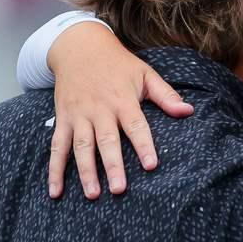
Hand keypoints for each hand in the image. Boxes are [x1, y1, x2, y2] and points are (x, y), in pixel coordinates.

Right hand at [47, 22, 192, 198]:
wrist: (79, 47)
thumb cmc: (117, 64)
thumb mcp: (145, 73)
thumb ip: (166, 95)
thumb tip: (188, 111)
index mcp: (123, 100)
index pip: (136, 125)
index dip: (143, 145)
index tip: (151, 165)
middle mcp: (99, 110)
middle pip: (106, 141)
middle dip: (112, 165)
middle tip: (119, 189)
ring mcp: (78, 116)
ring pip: (81, 147)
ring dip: (85, 171)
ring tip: (92, 195)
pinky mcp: (63, 120)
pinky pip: (57, 147)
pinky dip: (54, 170)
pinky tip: (55, 191)